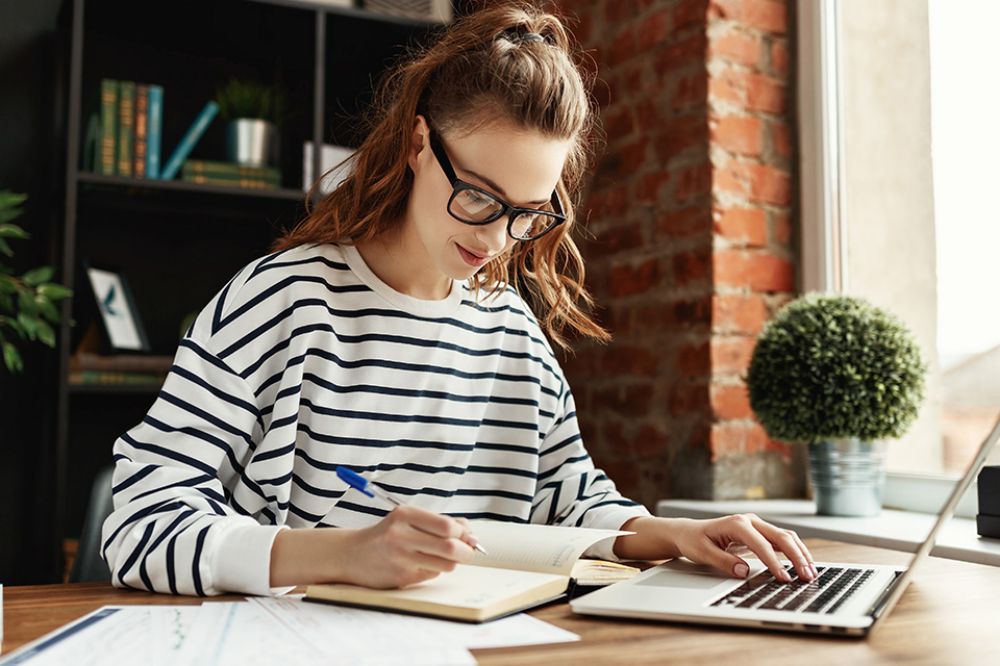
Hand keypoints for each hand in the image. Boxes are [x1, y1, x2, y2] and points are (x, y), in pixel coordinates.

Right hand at [339, 505, 477, 587]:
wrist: (351, 554)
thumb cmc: (387, 534)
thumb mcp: (409, 519)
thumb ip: (439, 523)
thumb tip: (472, 535)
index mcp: (405, 514)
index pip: (447, 526)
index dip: (463, 533)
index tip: (466, 535)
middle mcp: (401, 536)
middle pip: (450, 547)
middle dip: (467, 551)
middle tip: (468, 551)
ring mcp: (400, 559)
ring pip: (445, 564)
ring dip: (452, 562)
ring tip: (442, 556)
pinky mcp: (401, 578)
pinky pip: (432, 575)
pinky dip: (435, 570)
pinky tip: (422, 564)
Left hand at [667, 514, 816, 581]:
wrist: (689, 532)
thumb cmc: (694, 540)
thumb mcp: (702, 553)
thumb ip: (723, 561)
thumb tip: (743, 571)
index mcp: (736, 523)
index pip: (760, 543)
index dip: (774, 562)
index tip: (783, 578)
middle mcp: (749, 520)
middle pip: (780, 536)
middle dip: (796, 556)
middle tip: (806, 576)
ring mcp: (756, 525)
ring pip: (785, 536)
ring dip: (800, 553)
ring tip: (810, 572)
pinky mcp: (760, 532)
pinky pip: (782, 540)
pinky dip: (795, 551)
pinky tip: (803, 564)